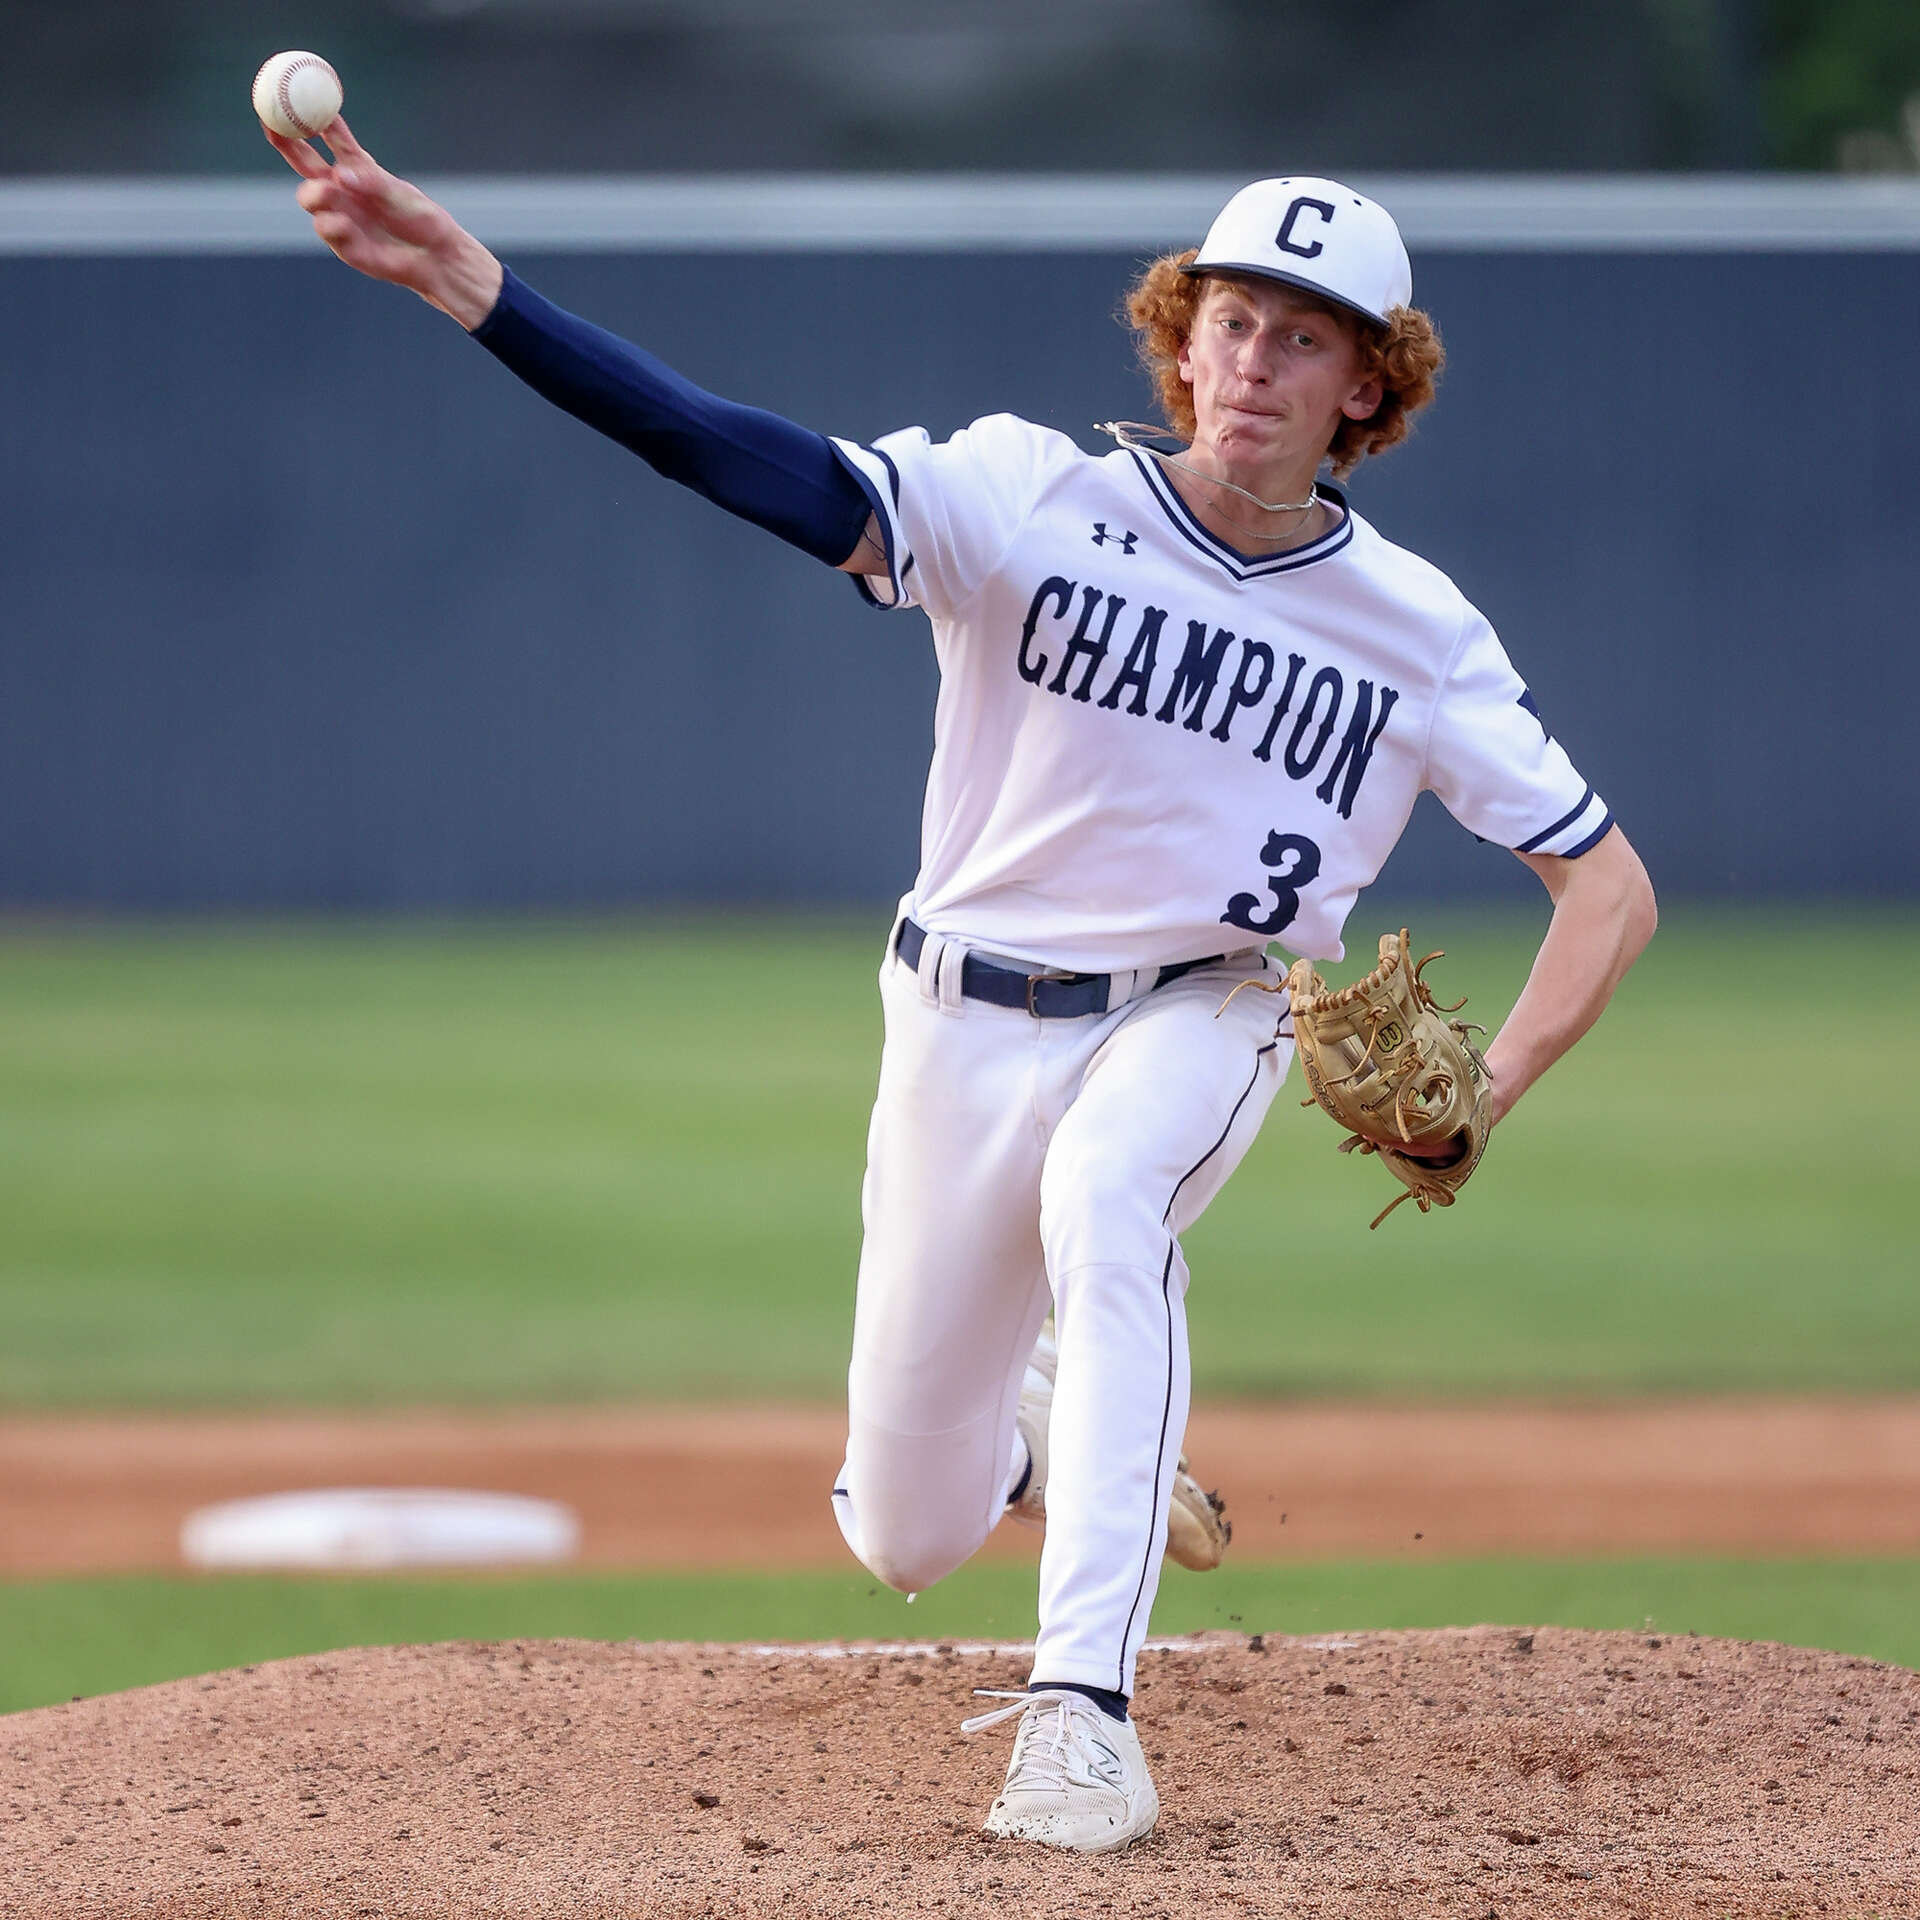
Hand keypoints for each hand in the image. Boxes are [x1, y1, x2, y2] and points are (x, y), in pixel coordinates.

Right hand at [265, 117, 502, 329]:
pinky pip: (325, 228)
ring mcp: (340, 214)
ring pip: (309, 197)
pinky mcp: (342, 243)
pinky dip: (332, 225)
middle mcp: (342, 189)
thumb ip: (370, 183)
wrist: (433, 258)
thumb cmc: (421, 220)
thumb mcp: (398, 194)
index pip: (327, 137)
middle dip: (285, 142)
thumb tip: (341, 176)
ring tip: (327, 193)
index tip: (292, 98)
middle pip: (303, 161)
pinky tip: (347, 227)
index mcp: (357, 168)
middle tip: (272, 127)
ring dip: (315, 192)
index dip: (308, 118)